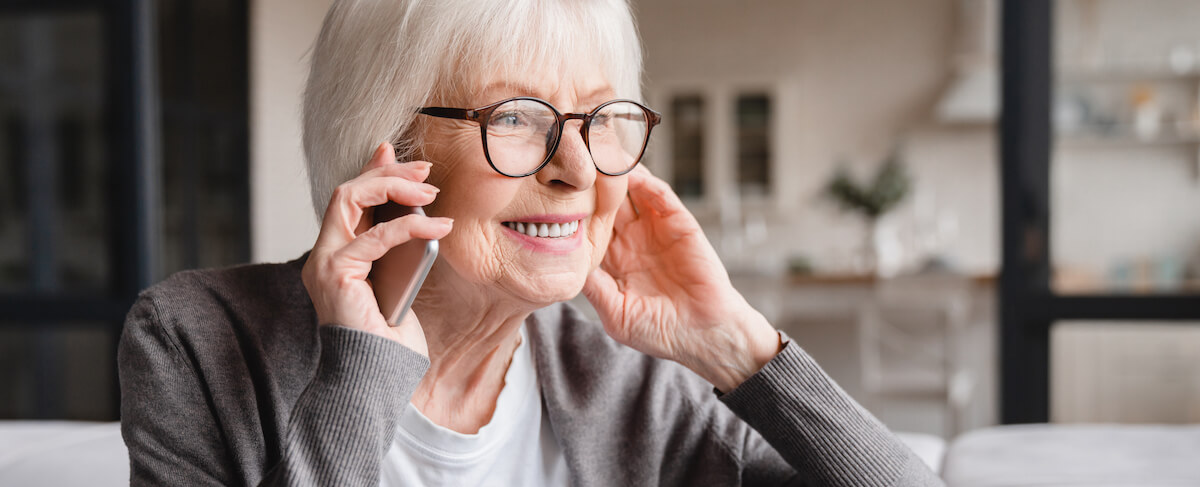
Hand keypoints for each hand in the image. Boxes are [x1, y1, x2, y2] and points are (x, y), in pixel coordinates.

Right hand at [301, 142, 452, 355]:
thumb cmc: (390, 337)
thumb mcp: (400, 279)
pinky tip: (439, 227)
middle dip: (386, 172)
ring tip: (431, 192)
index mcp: (336, 257)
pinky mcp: (335, 274)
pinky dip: (409, 226)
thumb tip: (419, 210)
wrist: (376, 376)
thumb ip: (399, 246)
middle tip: (425, 170)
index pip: (348, 200)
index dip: (370, 170)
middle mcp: (323, 256)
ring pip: (349, 200)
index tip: (394, 150)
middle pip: (346, 192)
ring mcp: (324, 264)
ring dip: (393, 187)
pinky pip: (374, 237)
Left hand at [582, 166, 780, 391]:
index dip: (570, 208)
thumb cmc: (659, 331)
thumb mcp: (615, 312)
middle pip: (604, 201)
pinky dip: (644, 180)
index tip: (547, 191)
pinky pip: (659, 195)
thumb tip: (564, 260)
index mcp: (611, 259)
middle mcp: (630, 238)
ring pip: (629, 191)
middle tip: (569, 159)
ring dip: (614, 173)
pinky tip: (627, 170)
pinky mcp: (679, 223)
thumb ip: (594, 286)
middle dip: (588, 182)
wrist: (704, 335)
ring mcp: (654, 228)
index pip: (585, 225)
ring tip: (596, 153)